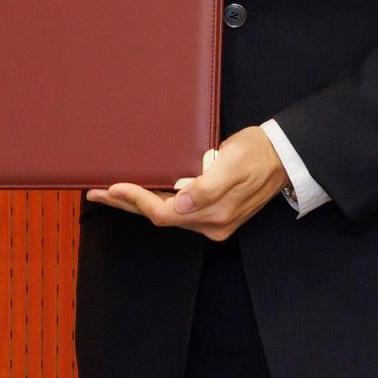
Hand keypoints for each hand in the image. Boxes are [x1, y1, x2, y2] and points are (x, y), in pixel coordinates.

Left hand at [86, 126, 289, 240]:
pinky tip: (140, 193)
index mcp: (215, 214)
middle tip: (95, 193)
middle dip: (125, 205)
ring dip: (136, 204)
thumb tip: (180, 204)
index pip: (164, 213)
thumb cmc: (257, 154)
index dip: (136, 201)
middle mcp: (211, 223)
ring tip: (108, 193)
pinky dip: (153, 201)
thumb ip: (207, 188)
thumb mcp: (232, 166)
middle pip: (159, 217)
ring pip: (164, 214)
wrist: (282, 156)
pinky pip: (174, 211)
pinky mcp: (211, 212)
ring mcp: (212, 220)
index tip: (113, 187)